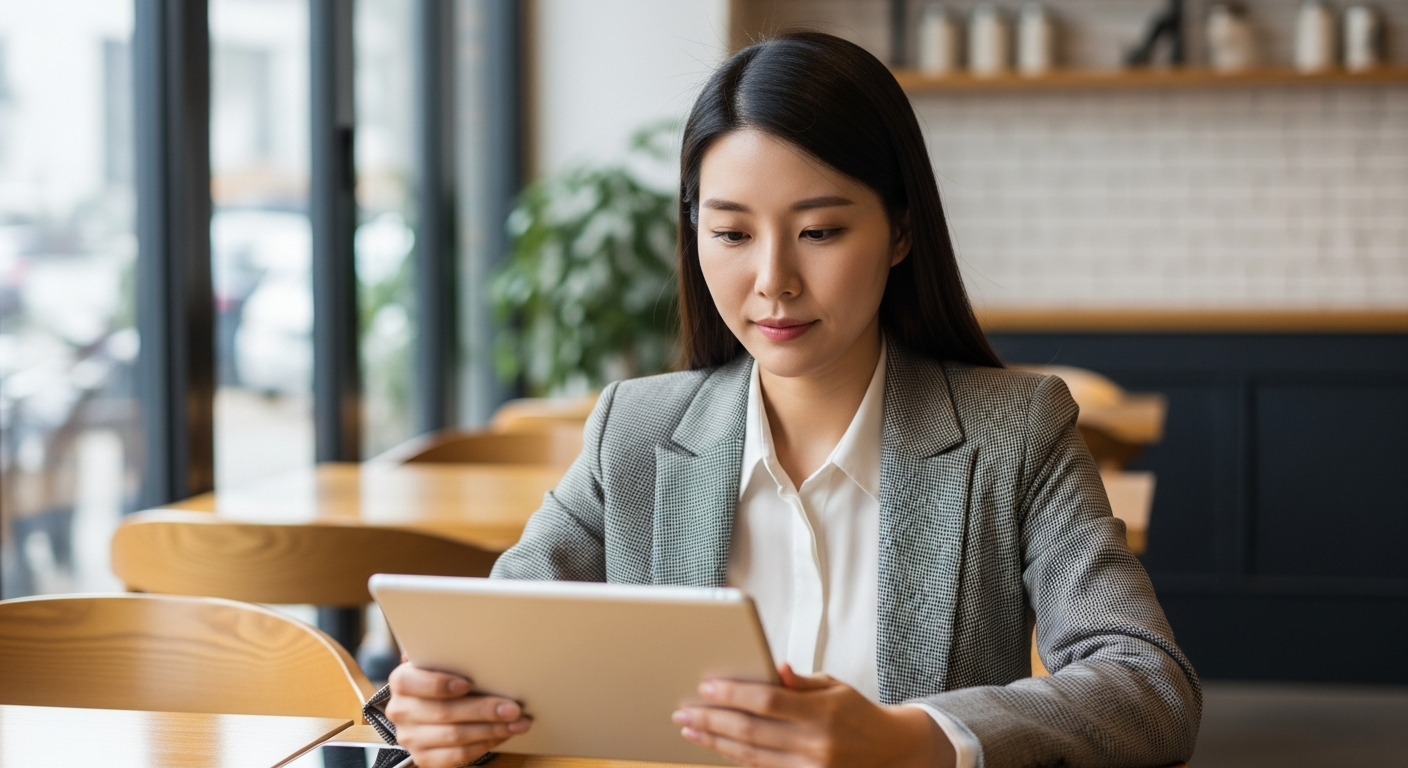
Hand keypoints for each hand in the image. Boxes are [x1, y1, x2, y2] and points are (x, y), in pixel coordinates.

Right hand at [384, 661, 531, 767]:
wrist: (425, 710)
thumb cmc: (440, 680)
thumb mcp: (440, 664)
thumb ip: (452, 659)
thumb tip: (485, 649)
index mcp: (401, 682)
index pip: (413, 683)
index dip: (440, 684)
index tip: (467, 684)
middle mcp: (401, 711)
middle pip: (444, 712)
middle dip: (484, 710)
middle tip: (513, 708)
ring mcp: (410, 737)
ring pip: (455, 736)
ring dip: (492, 730)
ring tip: (517, 723)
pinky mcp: (424, 757)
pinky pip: (458, 755)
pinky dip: (484, 745)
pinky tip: (502, 735)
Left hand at [672, 664, 954, 767]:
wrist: (891, 753)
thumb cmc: (858, 713)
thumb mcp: (836, 687)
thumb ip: (802, 681)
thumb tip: (772, 668)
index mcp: (824, 712)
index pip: (769, 700)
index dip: (734, 693)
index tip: (706, 685)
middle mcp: (815, 744)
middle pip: (752, 731)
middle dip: (712, 720)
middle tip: (683, 711)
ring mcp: (809, 767)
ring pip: (750, 756)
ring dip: (715, 742)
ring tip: (690, 729)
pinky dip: (735, 757)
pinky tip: (716, 746)